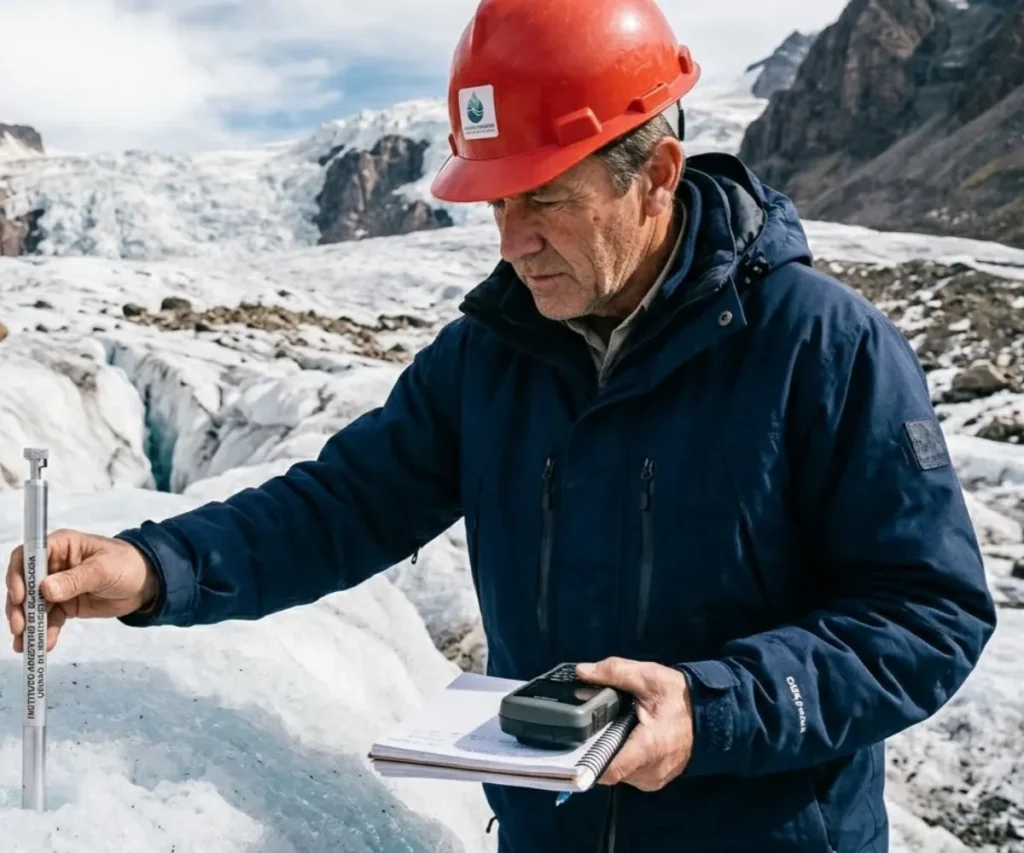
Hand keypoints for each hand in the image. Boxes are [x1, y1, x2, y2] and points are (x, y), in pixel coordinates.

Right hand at [5, 528, 157, 652]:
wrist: (147, 583)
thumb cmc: (127, 565)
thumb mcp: (103, 570)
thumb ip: (75, 579)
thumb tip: (45, 590)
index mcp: (61, 546)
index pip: (27, 556)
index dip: (18, 576)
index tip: (19, 597)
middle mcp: (53, 565)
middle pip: (24, 585)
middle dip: (19, 607)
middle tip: (20, 628)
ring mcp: (57, 587)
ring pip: (33, 606)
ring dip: (28, 624)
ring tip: (26, 645)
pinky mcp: (65, 605)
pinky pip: (49, 619)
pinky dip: (45, 632)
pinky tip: (46, 645)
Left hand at [575, 657, 693, 791]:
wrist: (709, 715)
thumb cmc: (679, 697)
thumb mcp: (648, 676)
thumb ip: (614, 672)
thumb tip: (581, 672)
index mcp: (649, 748)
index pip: (609, 769)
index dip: (586, 760)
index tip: (573, 745)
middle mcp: (650, 771)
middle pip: (607, 768)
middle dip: (596, 747)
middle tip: (594, 724)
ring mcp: (652, 779)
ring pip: (616, 771)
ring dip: (609, 752)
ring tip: (612, 729)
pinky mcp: (653, 780)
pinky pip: (627, 773)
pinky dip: (621, 756)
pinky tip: (623, 737)